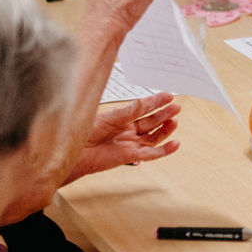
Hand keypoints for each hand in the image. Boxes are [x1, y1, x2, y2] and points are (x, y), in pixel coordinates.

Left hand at [64, 95, 182, 182]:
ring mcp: (130, 143)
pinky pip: (152, 153)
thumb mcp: (107, 118)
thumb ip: (127, 112)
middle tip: (176, 107)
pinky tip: (175, 143)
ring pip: (153, 137)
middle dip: (164, 114)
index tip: (167, 96)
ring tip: (174, 121)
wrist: (76, 153)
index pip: (143, 109)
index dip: (156, 102)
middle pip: (151, 122)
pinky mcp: (131, 156)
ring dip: (165, 130)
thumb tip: (142, 103)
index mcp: (121, 119)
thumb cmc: (84, 134)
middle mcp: (127, 131)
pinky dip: (164, 150)